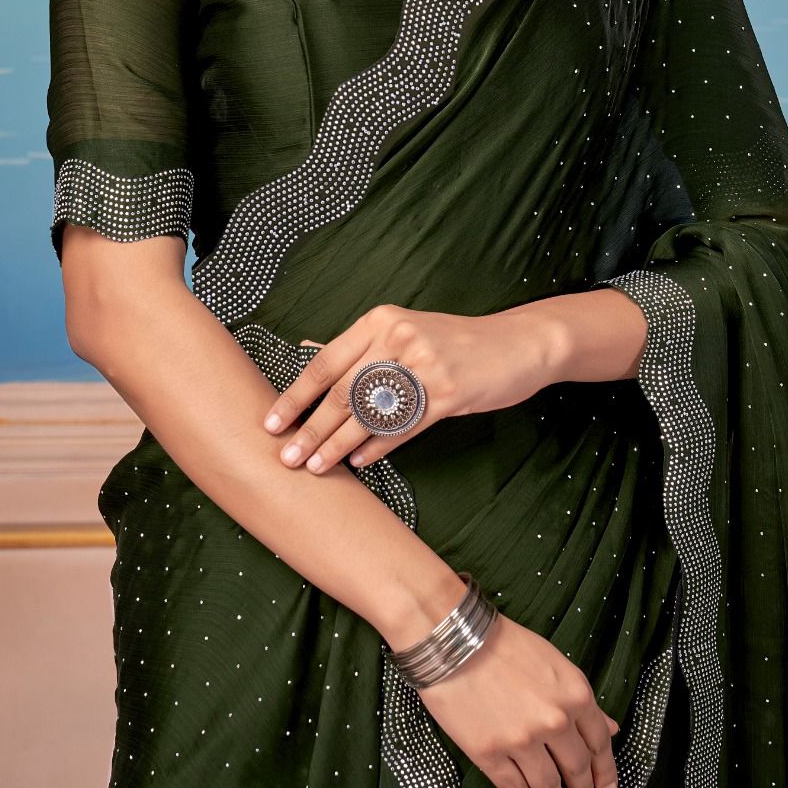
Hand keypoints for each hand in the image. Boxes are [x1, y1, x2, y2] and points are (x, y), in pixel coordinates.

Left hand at [262, 302, 555, 473]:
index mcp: (381, 320)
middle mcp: (398, 337)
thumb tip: (306, 351)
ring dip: (337, 445)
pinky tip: (359, 462)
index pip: (326, 362)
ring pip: (369, 413)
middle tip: (286, 458)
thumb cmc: (455, 342)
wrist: (517, 344)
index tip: (270, 423)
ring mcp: (425, 364)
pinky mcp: (449, 391)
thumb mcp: (406, 330)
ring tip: (315, 467)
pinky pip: (404, 426)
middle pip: (342, 392)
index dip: (296, 396)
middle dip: (310, 429)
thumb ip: (361, 345)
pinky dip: (378, 446)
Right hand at [415, 611, 621, 787]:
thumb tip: (609, 727)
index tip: (607, 787)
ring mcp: (522, 741)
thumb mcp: (554, 663)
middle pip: (576, 768)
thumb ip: (580, 699)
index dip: (605, 769)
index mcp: (574, 695)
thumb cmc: (504, 644)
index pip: (599, 742)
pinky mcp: (490, 755)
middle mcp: (554, 722)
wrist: (455, 640)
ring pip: (548, 785)